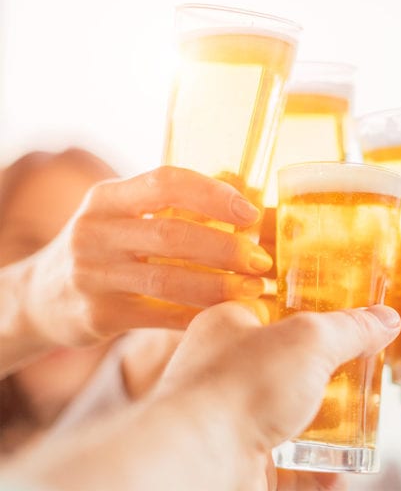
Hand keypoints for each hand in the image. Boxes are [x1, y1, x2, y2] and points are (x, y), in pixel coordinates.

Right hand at [20, 165, 271, 347]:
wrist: (41, 296)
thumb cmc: (106, 247)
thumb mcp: (125, 215)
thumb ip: (174, 204)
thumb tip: (244, 188)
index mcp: (107, 197)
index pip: (166, 182)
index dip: (213, 194)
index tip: (251, 212)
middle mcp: (94, 231)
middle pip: (171, 234)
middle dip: (225, 247)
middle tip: (260, 260)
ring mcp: (92, 275)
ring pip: (167, 280)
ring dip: (218, 286)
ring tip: (253, 289)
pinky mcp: (97, 314)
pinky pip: (160, 316)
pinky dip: (198, 315)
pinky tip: (227, 314)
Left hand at [155, 301, 400, 490]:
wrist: (202, 460)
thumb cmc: (240, 386)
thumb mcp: (311, 340)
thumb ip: (351, 329)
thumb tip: (385, 319)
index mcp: (228, 326)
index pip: (271, 311)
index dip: (306, 316)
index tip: (342, 325)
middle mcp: (223, 370)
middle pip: (283, 368)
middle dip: (323, 379)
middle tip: (357, 380)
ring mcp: (229, 417)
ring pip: (284, 418)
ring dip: (323, 427)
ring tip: (356, 429)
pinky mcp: (238, 457)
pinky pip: (284, 462)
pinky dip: (314, 468)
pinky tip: (336, 473)